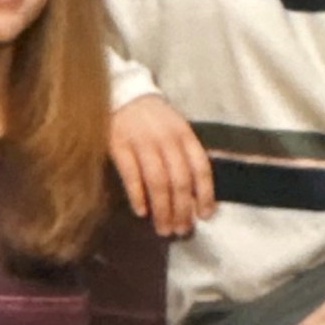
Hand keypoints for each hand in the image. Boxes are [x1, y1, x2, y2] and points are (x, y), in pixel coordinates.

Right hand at [109, 94, 215, 237]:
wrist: (122, 94)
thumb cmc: (153, 119)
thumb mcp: (176, 130)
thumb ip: (186, 157)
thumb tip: (196, 197)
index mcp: (185, 135)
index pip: (200, 169)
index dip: (205, 195)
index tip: (204, 216)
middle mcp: (166, 139)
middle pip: (179, 181)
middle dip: (182, 210)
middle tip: (181, 230)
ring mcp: (142, 142)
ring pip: (157, 182)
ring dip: (162, 209)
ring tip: (163, 229)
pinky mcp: (119, 145)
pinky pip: (131, 175)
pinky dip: (138, 195)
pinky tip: (142, 212)